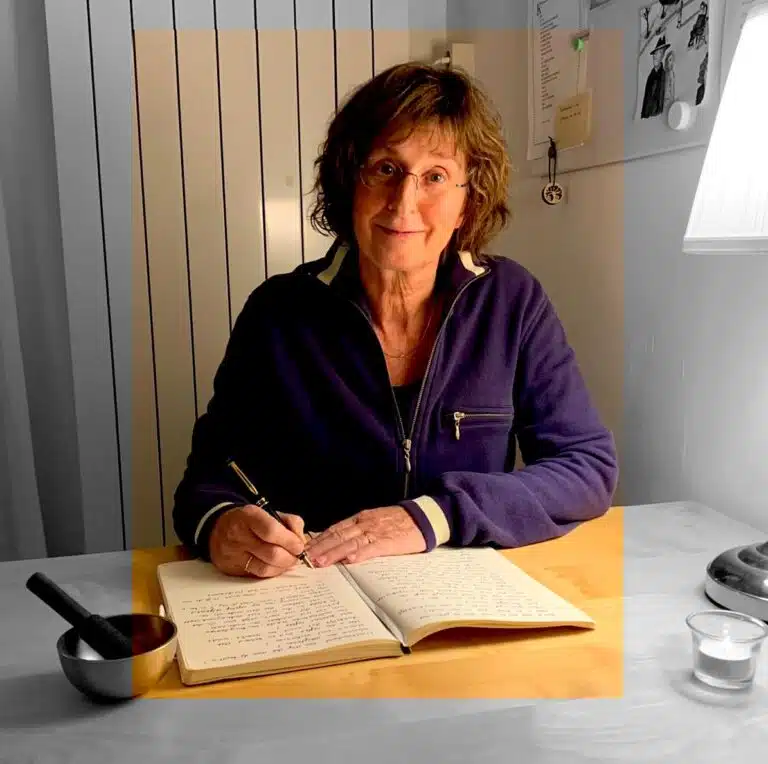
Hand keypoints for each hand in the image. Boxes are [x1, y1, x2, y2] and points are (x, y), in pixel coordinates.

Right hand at [209, 505, 306, 577]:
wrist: (218, 529)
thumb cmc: (251, 521)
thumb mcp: (270, 512)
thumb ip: (291, 523)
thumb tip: (302, 542)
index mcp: (249, 516)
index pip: (272, 531)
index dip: (290, 541)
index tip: (299, 546)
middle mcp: (238, 535)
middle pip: (271, 553)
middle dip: (290, 557)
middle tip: (296, 556)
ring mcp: (233, 554)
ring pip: (265, 568)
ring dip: (283, 567)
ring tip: (288, 561)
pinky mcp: (232, 569)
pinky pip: (257, 575)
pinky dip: (272, 572)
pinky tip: (276, 566)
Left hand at [305, 506, 425, 566]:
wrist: (424, 516)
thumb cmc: (399, 521)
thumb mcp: (374, 520)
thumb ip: (358, 530)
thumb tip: (338, 542)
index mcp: (360, 519)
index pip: (334, 529)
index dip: (318, 539)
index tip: (304, 549)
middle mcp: (364, 524)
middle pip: (337, 535)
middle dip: (319, 547)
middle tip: (303, 558)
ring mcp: (376, 532)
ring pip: (350, 542)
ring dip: (333, 553)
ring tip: (319, 562)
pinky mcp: (390, 542)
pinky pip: (372, 548)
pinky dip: (360, 554)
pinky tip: (349, 560)